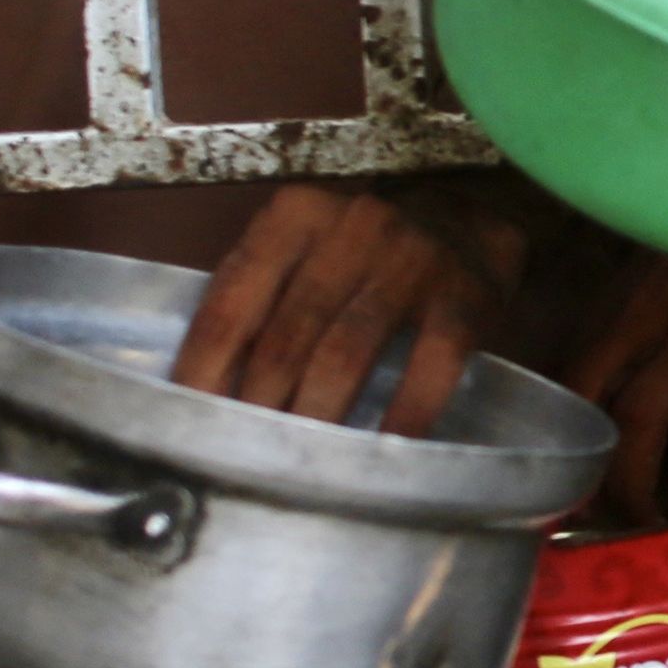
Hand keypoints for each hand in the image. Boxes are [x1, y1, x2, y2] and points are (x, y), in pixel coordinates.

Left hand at [173, 183, 522, 435]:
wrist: (474, 208)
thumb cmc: (369, 243)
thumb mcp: (305, 242)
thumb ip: (260, 292)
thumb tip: (207, 384)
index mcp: (294, 217)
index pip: (231, 305)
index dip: (205, 371)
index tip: (192, 422)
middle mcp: (352, 230)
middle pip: (286, 338)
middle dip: (260, 406)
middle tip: (245, 455)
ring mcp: (413, 260)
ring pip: (346, 354)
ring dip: (318, 415)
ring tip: (299, 459)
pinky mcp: (466, 293)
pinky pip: (430, 363)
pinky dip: (405, 410)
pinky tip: (386, 446)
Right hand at [558, 255, 667, 528]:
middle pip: (643, 415)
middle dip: (630, 481)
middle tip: (634, 519)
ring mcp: (639, 308)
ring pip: (589, 386)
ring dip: (582, 447)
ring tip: (586, 492)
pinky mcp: (604, 299)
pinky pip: (570, 361)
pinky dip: (565, 408)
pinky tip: (569, 440)